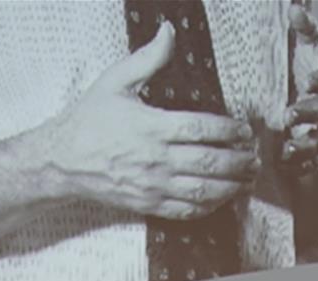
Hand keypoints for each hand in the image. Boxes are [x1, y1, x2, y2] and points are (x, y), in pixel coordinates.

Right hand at [23, 22, 257, 219]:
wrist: (62, 160)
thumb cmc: (89, 119)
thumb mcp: (115, 81)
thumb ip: (148, 59)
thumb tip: (169, 32)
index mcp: (152, 126)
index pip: (203, 129)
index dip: (230, 131)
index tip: (244, 130)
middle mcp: (157, 159)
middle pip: (211, 162)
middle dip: (240, 160)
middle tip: (255, 157)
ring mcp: (154, 185)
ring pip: (205, 190)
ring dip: (233, 186)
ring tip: (248, 179)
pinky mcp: (150, 204)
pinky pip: (188, 210)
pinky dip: (211, 206)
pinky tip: (223, 198)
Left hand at [275, 6, 317, 177]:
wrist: (317, 111)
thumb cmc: (309, 73)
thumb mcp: (308, 50)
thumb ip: (305, 30)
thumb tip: (296, 7)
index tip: (308, 81)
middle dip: (312, 113)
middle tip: (289, 114)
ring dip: (306, 144)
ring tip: (287, 146)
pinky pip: (314, 162)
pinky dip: (301, 164)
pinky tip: (286, 162)